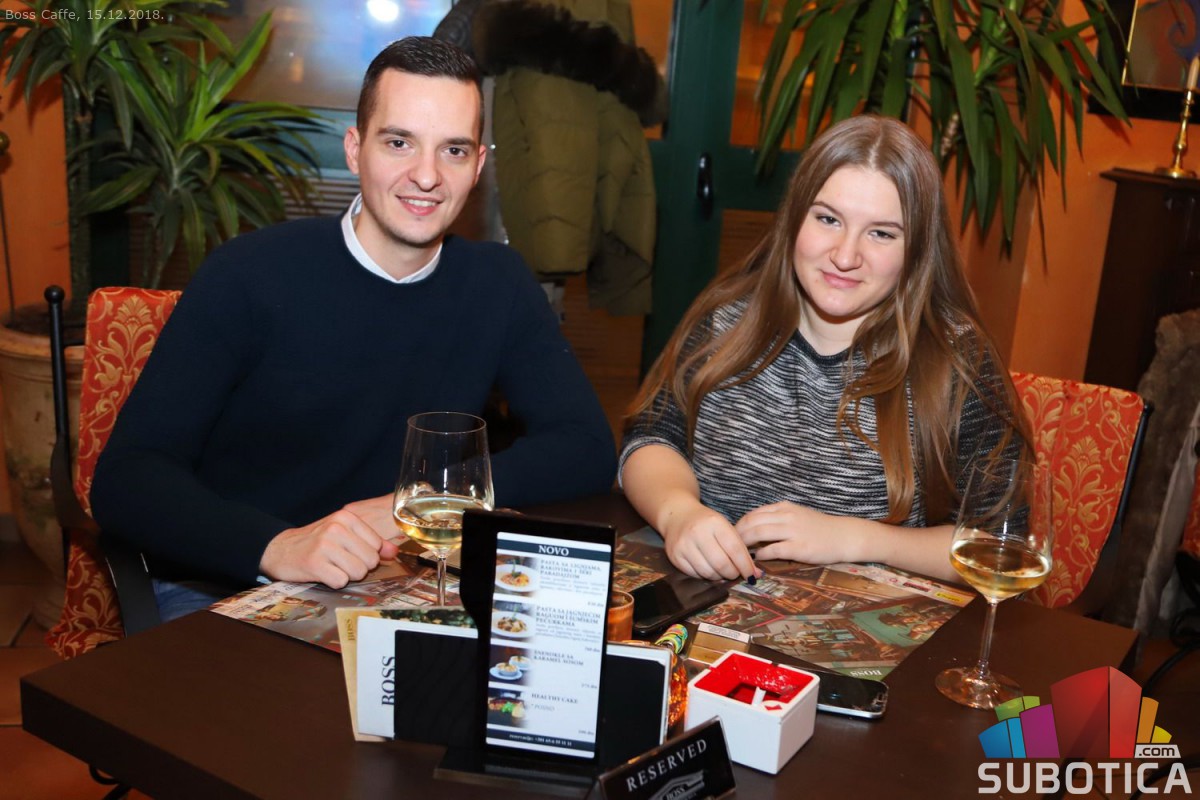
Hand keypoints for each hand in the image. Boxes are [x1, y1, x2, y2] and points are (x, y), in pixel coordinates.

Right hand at [260, 498, 400, 587]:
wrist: (280, 549)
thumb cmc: (317, 542)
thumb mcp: (344, 534)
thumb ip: (371, 541)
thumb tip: (394, 552)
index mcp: (346, 517)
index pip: (377, 545)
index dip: (367, 555)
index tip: (351, 553)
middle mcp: (336, 528)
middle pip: (370, 561)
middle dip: (358, 567)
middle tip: (340, 562)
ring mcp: (325, 546)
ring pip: (358, 572)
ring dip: (346, 575)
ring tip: (332, 567)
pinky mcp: (314, 564)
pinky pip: (340, 581)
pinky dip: (333, 582)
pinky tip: (323, 573)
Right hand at [662, 502, 757, 580]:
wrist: (677, 516)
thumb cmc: (706, 523)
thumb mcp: (724, 527)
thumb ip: (740, 549)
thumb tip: (755, 574)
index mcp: (714, 523)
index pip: (734, 549)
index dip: (745, 565)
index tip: (751, 574)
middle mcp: (697, 532)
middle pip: (721, 564)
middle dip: (733, 573)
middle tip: (735, 573)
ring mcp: (684, 545)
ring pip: (708, 572)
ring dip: (719, 576)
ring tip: (722, 571)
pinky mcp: (675, 556)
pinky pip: (695, 574)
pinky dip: (705, 575)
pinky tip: (708, 569)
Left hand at [736, 502, 857, 563]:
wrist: (843, 536)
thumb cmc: (818, 527)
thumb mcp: (796, 515)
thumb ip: (776, 518)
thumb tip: (752, 529)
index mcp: (784, 507)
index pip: (753, 513)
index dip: (739, 525)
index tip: (732, 535)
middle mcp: (787, 516)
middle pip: (752, 522)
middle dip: (737, 534)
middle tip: (730, 546)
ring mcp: (793, 531)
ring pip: (759, 533)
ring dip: (745, 543)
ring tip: (739, 552)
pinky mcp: (799, 547)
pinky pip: (773, 549)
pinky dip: (761, 554)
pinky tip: (756, 558)